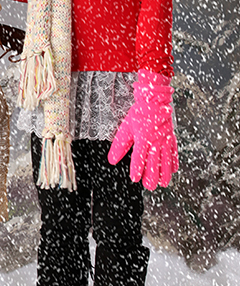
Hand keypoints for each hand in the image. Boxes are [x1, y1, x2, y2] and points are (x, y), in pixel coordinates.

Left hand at [107, 69, 178, 189]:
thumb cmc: (140, 112)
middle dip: (152, 176)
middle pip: (154, 162)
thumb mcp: (126, 128)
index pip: (139, 157)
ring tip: (163, 184)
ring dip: (164, 173)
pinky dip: (174, 162)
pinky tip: (174, 170)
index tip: (135, 179)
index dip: (137, 169)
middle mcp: (156, 141)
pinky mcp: (171, 137)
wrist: (155, 99)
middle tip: (150, 186)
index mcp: (143, 138)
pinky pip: (174, 152)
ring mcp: (165, 139)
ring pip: (166, 160)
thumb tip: (112, 160)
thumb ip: (119, 145)